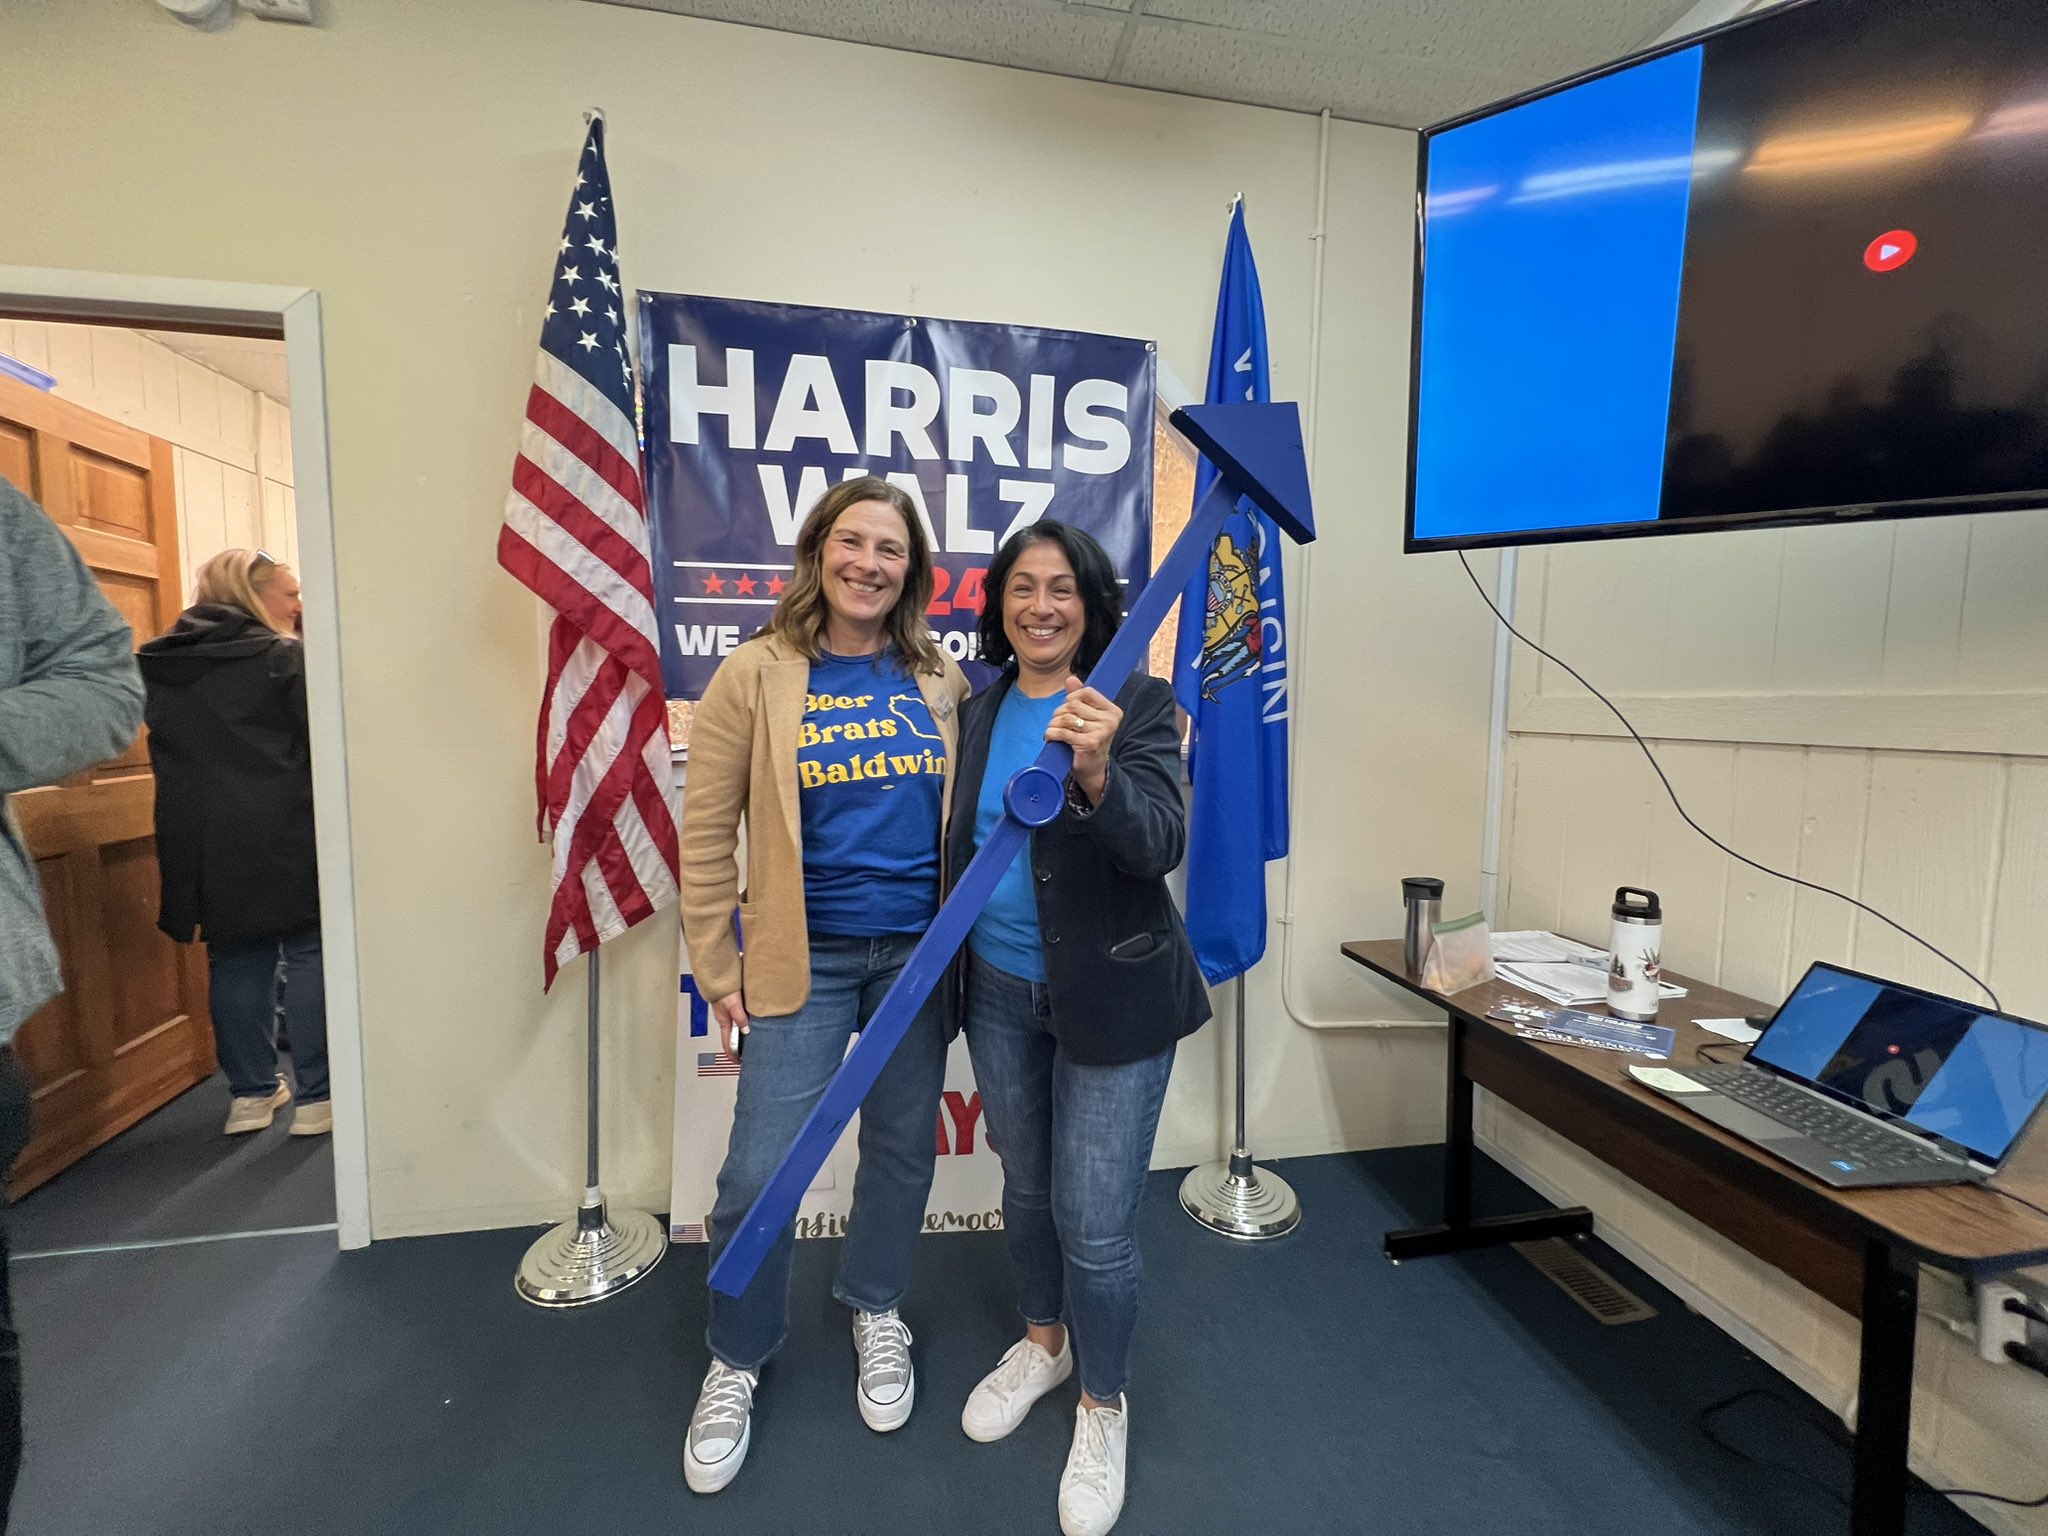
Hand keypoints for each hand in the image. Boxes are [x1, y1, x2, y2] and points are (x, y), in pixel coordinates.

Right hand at [712, 993, 748, 1057]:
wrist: (718, 975)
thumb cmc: (723, 989)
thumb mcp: (734, 1006)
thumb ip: (740, 1018)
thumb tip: (746, 1030)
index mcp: (723, 1021)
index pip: (727, 1043)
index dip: (732, 1054)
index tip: (737, 1062)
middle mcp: (724, 1018)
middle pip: (731, 1037)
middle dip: (738, 1046)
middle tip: (747, 1052)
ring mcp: (726, 1012)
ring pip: (734, 1027)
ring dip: (741, 1034)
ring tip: (750, 1039)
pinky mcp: (730, 1005)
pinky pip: (737, 1018)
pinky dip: (742, 1023)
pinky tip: (749, 1021)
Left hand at [1046, 676, 1120, 803]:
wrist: (1092, 770)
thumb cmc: (1088, 741)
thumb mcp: (1087, 718)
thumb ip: (1080, 697)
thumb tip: (1071, 678)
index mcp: (1112, 711)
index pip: (1087, 692)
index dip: (1072, 698)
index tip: (1069, 709)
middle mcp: (1110, 721)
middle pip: (1073, 704)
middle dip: (1060, 713)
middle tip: (1059, 724)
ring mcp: (1101, 732)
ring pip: (1066, 717)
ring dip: (1054, 724)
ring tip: (1055, 731)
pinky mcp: (1089, 744)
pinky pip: (1062, 732)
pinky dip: (1052, 734)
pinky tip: (1051, 738)